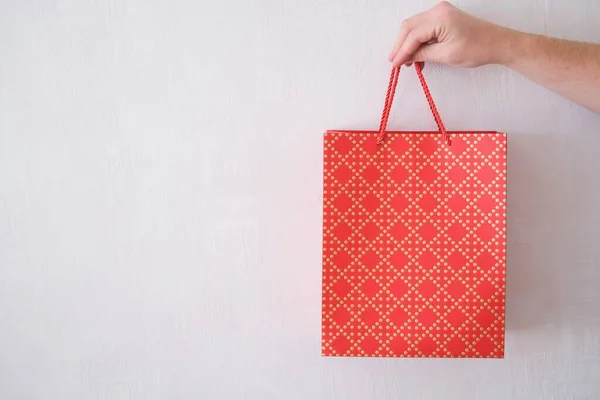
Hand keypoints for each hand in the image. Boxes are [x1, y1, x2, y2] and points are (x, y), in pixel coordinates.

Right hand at [389, 1, 515, 67]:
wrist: (496, 43)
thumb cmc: (477, 48)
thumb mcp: (446, 55)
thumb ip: (423, 54)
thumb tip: (406, 58)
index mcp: (439, 17)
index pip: (412, 35)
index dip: (401, 51)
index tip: (395, 65)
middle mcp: (437, 10)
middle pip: (409, 27)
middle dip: (400, 45)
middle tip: (396, 62)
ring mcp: (440, 11)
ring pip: (413, 27)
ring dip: (408, 43)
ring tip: (406, 61)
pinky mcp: (442, 17)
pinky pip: (422, 27)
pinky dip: (417, 40)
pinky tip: (416, 54)